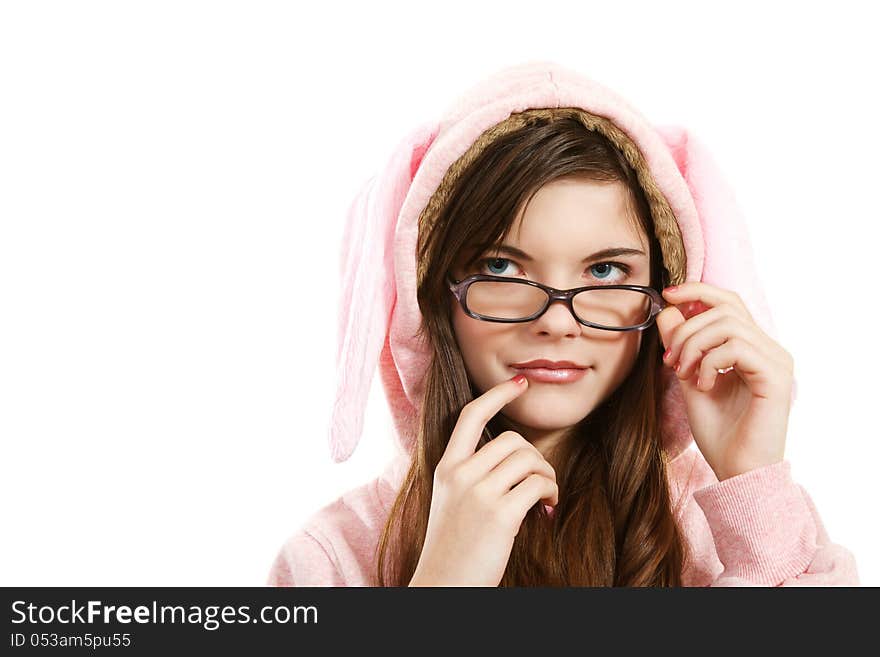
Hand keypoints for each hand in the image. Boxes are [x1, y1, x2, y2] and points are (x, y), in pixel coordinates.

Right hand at [409, 375, 558, 586]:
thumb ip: (471, 476)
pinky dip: (550, 493)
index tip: (519, 383)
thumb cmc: (452, 548)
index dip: (497, 395)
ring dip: (547, 476)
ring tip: (546, 496)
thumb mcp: (451, 501)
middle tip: (540, 481)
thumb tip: (515, 461)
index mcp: (446, 468)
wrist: (443, 586)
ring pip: (529, 460)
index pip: (470, 416)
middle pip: (512, 440)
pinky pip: (537, 485)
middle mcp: (459, 474)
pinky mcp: (499, 514)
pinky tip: (547, 509)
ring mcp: (478, 493)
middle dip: (535, 457)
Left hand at [654, 281, 793, 481]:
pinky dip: (709, 362)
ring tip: (684, 374)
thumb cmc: (718, 432)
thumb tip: (668, 309)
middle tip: (669, 360)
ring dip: (694, 345)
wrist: (736, 471)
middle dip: (686, 328)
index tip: (667, 295)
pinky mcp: (776, 377)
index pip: (728, 301)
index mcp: (752, 347)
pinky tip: (703, 385)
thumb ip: (681, 345)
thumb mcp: (689, 378)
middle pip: (725, 307)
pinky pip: (736, 348)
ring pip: (728, 324)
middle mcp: (769, 349)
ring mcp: (776, 361)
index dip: (697, 291)